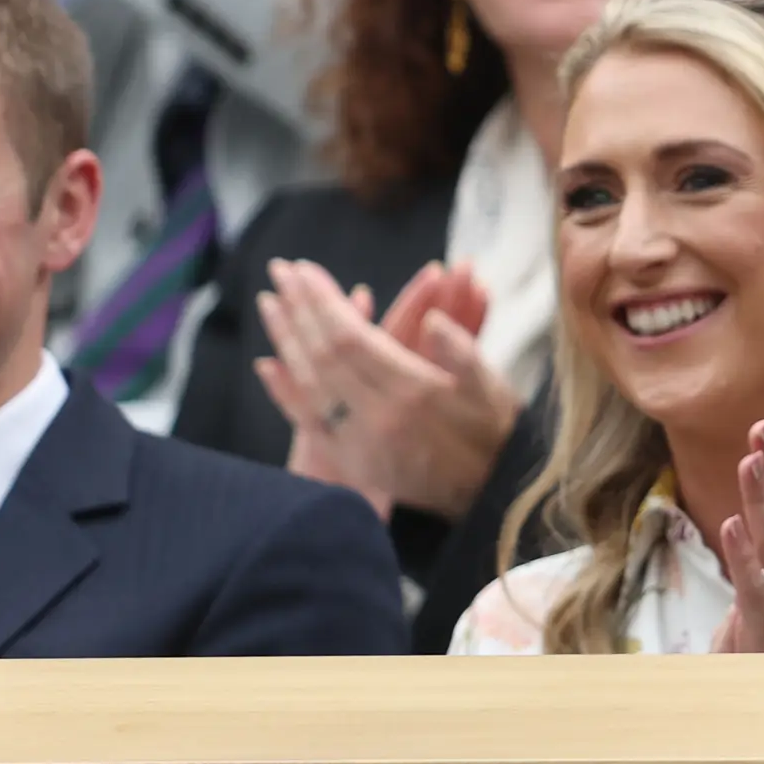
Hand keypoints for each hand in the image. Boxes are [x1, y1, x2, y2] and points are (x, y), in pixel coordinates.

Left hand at [252, 258, 519, 522]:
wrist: (489, 494)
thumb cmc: (496, 433)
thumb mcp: (493, 389)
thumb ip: (463, 353)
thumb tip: (432, 322)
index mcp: (413, 392)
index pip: (352, 339)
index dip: (325, 302)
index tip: (305, 270)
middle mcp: (377, 417)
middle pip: (322, 356)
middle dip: (300, 310)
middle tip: (280, 272)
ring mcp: (358, 441)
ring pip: (311, 382)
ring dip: (286, 340)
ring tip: (269, 303)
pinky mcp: (351, 459)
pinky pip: (309, 422)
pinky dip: (286, 392)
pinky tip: (267, 365)